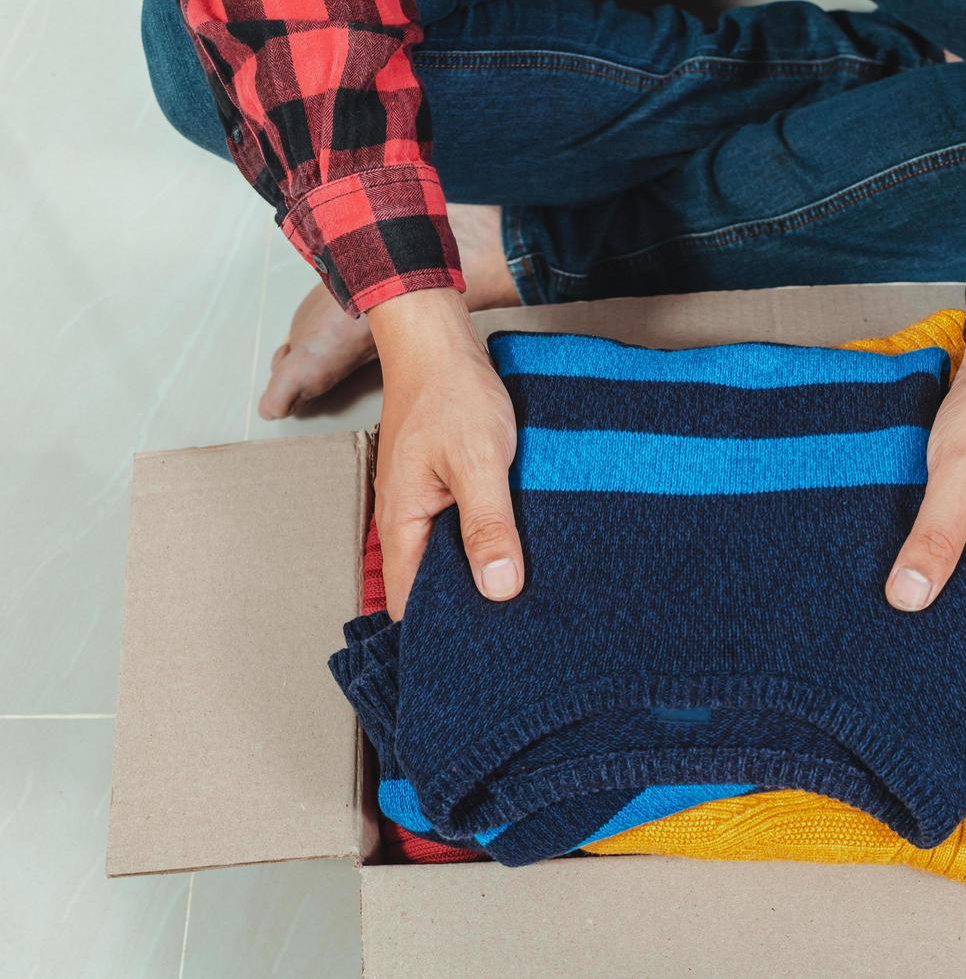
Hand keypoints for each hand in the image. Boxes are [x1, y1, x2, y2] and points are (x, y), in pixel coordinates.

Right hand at [369, 289, 523, 618]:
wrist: (440, 341)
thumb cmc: (452, 394)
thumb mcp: (478, 463)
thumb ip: (488, 526)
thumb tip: (499, 590)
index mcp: (402, 524)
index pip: (413, 605)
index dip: (444, 635)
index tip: (483, 660)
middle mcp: (407, 521)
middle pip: (432, 587)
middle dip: (468, 613)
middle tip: (517, 641)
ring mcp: (424, 505)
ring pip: (450, 559)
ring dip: (480, 577)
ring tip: (525, 608)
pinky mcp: (445, 488)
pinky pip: (461, 531)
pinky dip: (485, 546)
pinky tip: (520, 555)